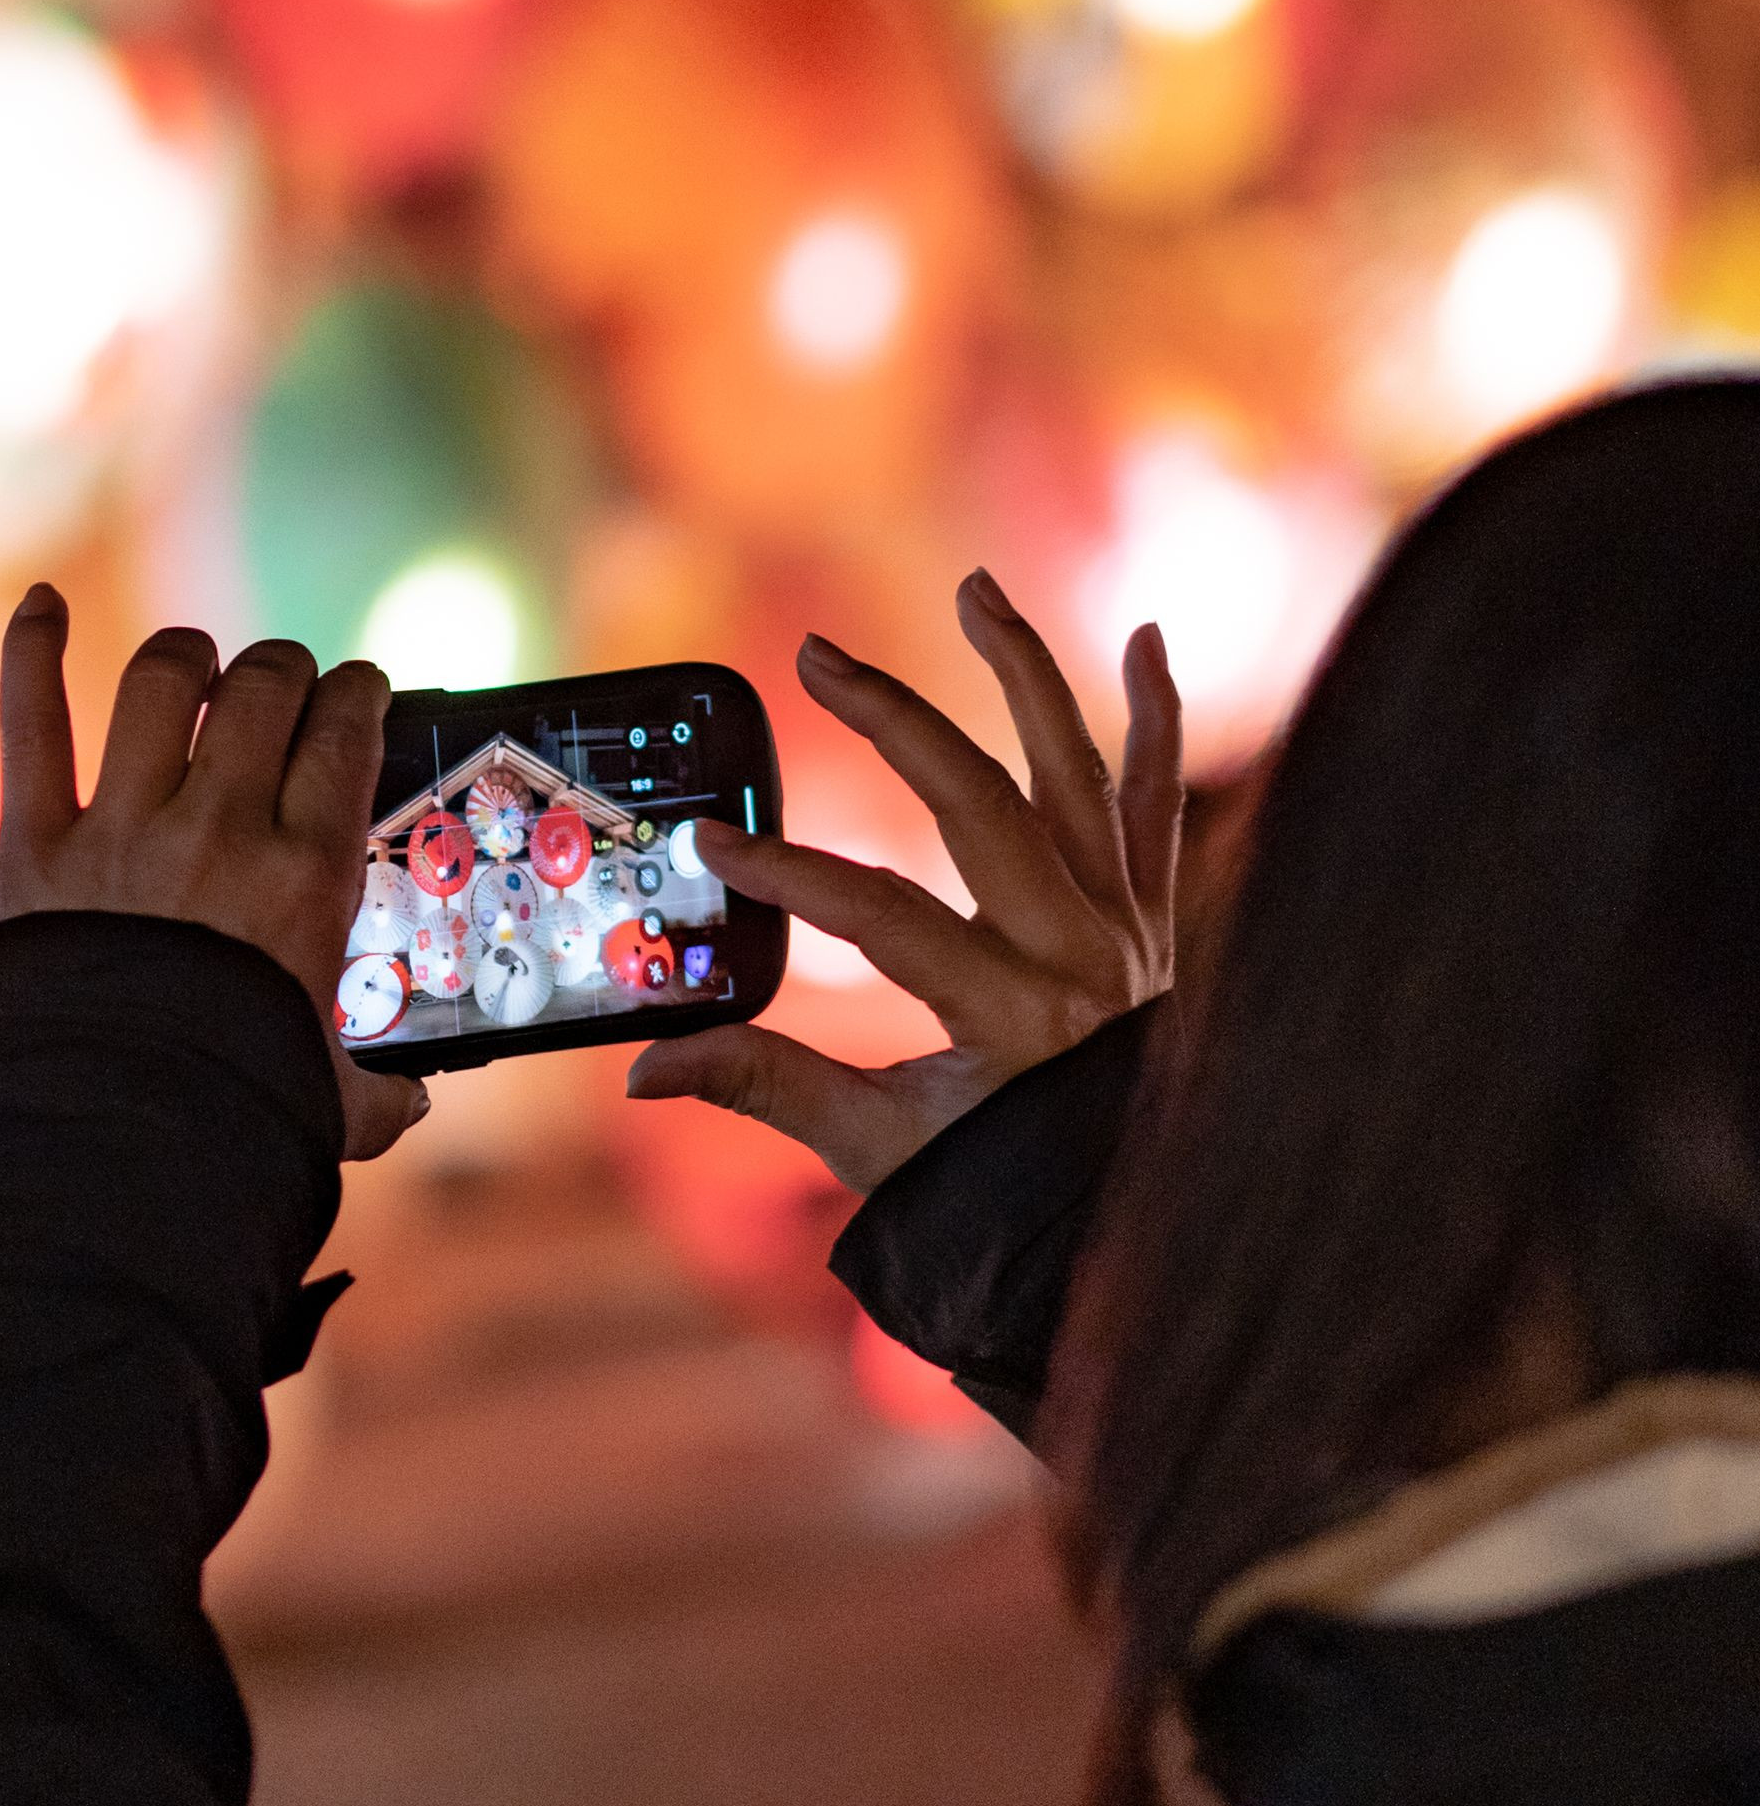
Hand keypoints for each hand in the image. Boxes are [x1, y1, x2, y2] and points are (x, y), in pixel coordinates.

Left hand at [0, 588, 426, 1162]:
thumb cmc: (226, 1115)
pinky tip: (38, 604)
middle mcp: (220, 830)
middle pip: (264, 686)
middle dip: (281, 669)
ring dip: (186, 658)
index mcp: (306, 878)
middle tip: (282, 689)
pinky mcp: (33, 843)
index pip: (346, 731)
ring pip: (160, 679)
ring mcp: (122, 827)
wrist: (96, 1139)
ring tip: (195, 670)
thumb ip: (374, 1094)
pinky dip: (30, 650)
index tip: (356, 693)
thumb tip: (407, 1102)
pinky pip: (30, 722)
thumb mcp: (324, 1105)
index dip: (357, 691)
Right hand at [626, 571, 1178, 1197]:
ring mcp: (1129, 926)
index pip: (883, 916)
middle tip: (818, 657)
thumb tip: (645, 1071)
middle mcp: (1081, 955)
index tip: (714, 845)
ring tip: (976, 588)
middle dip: (895, 723)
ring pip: (1078, 772)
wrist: (1126, 1218)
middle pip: (983, 807)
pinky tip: (1149, 637)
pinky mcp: (1155, 914)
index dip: (791, 873)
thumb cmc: (999, 1192)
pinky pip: (1159, 802)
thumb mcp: (878, 1151)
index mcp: (1010, 1017)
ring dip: (1025, 673)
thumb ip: (766, 1088)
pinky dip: (1158, 720)